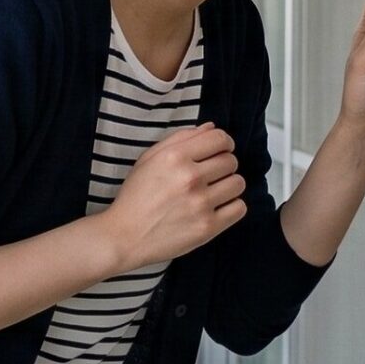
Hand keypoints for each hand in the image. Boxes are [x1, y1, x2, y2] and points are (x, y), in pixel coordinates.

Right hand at [98, 123, 248, 271]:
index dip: (224, 143)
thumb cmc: (136, 197)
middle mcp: (190, 178)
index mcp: (175, 157)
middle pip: (231, 161)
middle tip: (210, 175)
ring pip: (238, 183)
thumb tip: (211, 127)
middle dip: (224, 165)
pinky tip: (217, 207)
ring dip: (229, 185)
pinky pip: (239, 208)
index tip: (220, 150)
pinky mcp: (207, 227)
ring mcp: (200, 204)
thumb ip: (180, 139)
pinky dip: (232, 206)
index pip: (220, 139)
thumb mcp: (150, 159)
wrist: (125, 236)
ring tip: (213, 191)